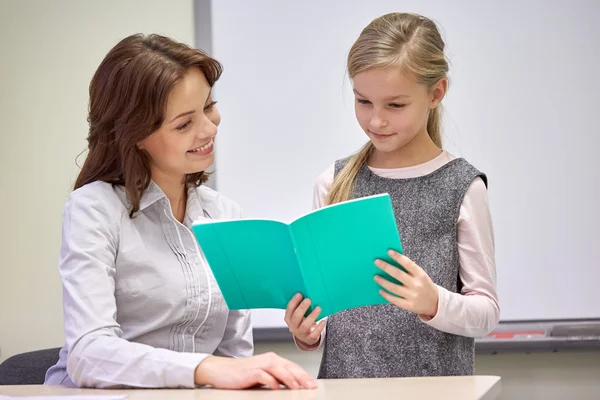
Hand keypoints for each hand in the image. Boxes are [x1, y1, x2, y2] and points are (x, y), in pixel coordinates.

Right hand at [194, 353, 316, 389]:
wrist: (220, 370)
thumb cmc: (241, 374)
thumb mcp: (263, 376)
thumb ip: (276, 379)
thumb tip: (292, 387)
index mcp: (273, 360)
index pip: (292, 367)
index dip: (304, 375)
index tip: (313, 384)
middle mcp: (268, 359)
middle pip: (288, 367)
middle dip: (302, 376)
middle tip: (311, 385)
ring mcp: (259, 364)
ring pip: (278, 369)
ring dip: (289, 378)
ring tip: (298, 387)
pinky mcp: (249, 371)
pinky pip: (263, 375)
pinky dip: (271, 381)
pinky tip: (277, 387)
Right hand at [284, 294, 325, 347]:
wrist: (306, 337)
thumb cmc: (302, 322)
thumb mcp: (298, 315)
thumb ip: (299, 307)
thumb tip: (307, 294)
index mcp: (289, 319)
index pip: (289, 310)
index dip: (294, 302)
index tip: (300, 294)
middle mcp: (293, 326)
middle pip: (296, 317)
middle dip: (302, 308)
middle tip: (309, 300)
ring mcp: (301, 333)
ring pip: (305, 325)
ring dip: (312, 316)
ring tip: (318, 308)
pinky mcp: (309, 339)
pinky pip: (314, 334)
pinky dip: (319, 327)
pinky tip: (323, 321)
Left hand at [374, 250, 438, 316]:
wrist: (435, 303)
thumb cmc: (424, 285)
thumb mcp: (421, 276)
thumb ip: (409, 270)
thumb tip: (391, 261)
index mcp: (421, 275)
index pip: (408, 264)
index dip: (398, 257)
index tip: (388, 251)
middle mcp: (417, 285)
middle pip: (398, 274)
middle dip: (386, 267)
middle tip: (376, 262)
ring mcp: (413, 296)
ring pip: (394, 288)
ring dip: (383, 281)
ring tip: (376, 276)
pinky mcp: (409, 305)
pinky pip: (394, 300)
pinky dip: (386, 294)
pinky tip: (380, 290)